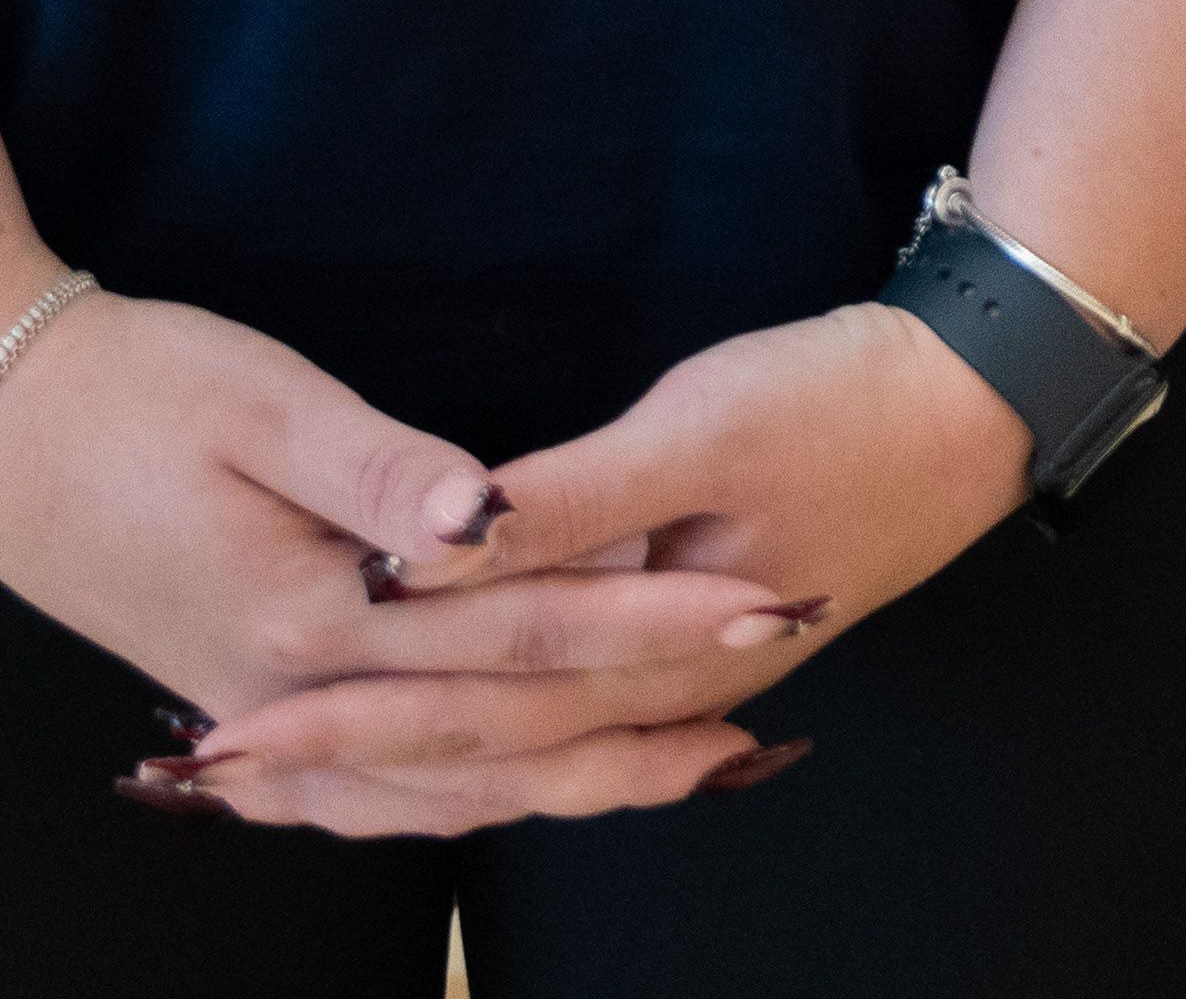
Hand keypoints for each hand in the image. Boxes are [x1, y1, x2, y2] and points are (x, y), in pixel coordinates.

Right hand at [0, 289, 764, 780]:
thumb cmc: (130, 389)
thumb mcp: (257, 400)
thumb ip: (378, 469)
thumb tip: (488, 517)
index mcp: (310, 621)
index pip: (517, 631)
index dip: (641, 621)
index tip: (751, 603)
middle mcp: (293, 697)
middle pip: (496, 736)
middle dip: (638, 723)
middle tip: (760, 708)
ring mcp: (265, 718)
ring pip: (440, 789)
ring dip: (565, 781)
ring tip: (680, 771)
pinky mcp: (249, 709)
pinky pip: (373, 792)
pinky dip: (458, 800)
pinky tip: (515, 795)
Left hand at [155, 307, 1025, 835]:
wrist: (982, 405)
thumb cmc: (844, 402)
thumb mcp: (702, 428)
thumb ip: (565, 502)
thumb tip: (436, 547)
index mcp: (646, 654)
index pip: (458, 711)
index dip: (332, 723)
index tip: (221, 736)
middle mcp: (653, 697)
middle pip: (466, 755)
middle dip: (332, 768)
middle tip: (203, 775)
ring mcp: (677, 683)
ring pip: (509, 760)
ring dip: (392, 771)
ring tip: (278, 782)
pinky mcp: (690, 648)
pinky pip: (557, 728)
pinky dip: (474, 748)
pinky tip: (434, 742)